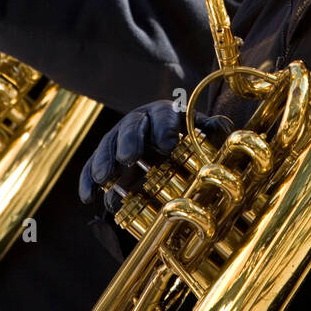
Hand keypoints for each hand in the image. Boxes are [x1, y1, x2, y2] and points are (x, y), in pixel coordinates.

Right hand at [79, 102, 229, 207]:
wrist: (167, 140)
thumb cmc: (187, 137)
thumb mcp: (201, 130)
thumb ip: (212, 130)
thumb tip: (222, 127)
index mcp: (165, 113)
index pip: (164, 116)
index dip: (165, 129)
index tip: (168, 145)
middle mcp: (140, 121)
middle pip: (132, 126)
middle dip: (130, 142)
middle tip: (129, 158)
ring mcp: (119, 138)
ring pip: (108, 145)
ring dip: (105, 161)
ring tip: (104, 179)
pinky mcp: (106, 156)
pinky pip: (91, 166)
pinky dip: (88, 180)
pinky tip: (88, 197)